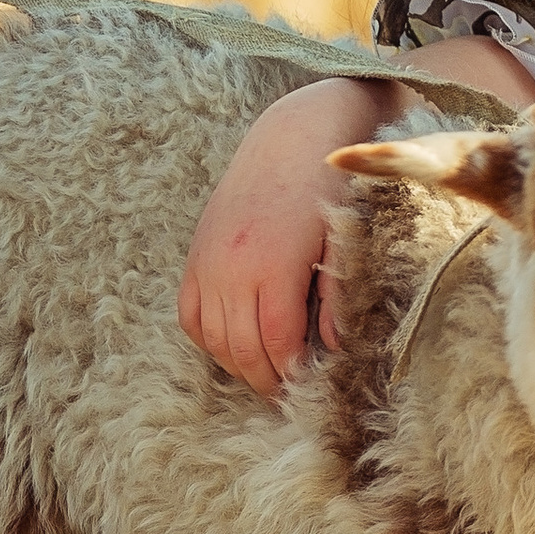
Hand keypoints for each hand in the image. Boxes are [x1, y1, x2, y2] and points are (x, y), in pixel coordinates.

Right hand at [179, 76, 385, 399]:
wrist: (292, 135)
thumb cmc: (329, 188)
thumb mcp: (343, 241)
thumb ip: (336, 296)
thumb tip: (334, 348)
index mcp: (273, 266)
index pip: (277, 346)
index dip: (292, 376)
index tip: (309, 392)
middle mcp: (232, 269)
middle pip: (243, 351)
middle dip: (267, 382)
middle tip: (289, 397)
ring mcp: (208, 263)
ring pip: (213, 340)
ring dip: (238, 366)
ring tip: (266, 376)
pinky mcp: (196, 256)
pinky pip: (191, 316)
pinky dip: (210, 339)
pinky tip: (235, 345)